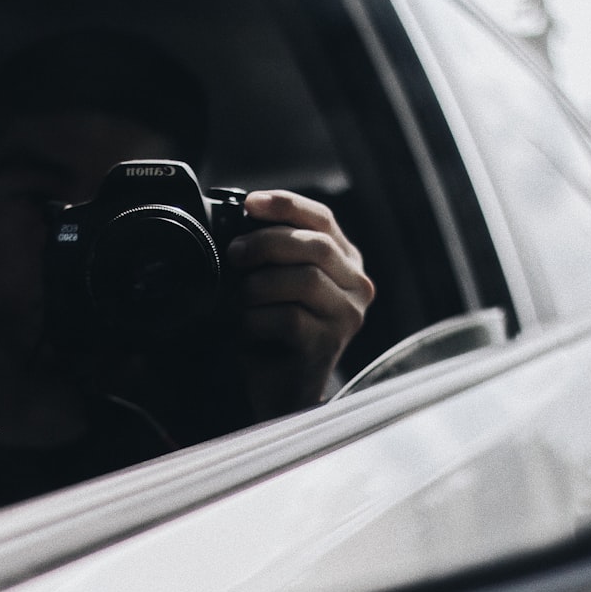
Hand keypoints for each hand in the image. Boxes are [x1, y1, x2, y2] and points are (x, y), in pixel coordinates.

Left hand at [226, 190, 373, 418]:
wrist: (279, 389)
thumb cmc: (272, 330)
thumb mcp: (275, 281)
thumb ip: (271, 252)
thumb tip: (238, 219)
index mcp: (345, 261)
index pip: (322, 219)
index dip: (286, 205)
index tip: (250, 202)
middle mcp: (356, 286)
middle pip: (316, 246)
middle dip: (267, 243)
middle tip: (234, 253)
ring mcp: (346, 317)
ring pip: (304, 280)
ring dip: (258, 285)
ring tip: (239, 298)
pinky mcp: (327, 345)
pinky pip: (289, 319)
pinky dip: (256, 319)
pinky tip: (246, 327)